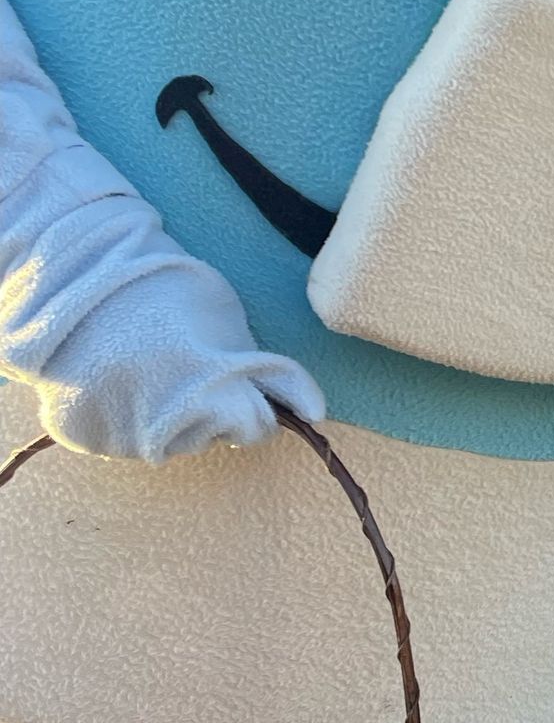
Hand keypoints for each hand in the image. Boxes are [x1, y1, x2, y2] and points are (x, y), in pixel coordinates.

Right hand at [34, 264, 324, 463]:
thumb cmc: (160, 288)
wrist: (75, 281)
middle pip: (227, 434)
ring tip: (161, 371)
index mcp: (217, 393)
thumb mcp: (224, 318)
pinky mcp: (96, 441)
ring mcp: (132, 439)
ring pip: (181, 441)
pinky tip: (129, 384)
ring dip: (183, 417)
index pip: (267, 418)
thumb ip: (247, 363)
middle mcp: (177, 427)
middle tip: (206, 370)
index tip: (309, 408)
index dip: (289, 403)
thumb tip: (266, 391)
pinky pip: (134, 440)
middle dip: (230, 409)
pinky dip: (137, 419)